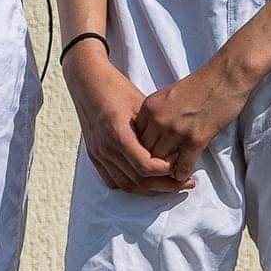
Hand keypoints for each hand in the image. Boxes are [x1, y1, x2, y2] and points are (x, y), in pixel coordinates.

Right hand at [64, 45, 194, 194]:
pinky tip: (146, 182)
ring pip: (126, 185)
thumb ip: (154, 130)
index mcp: (118, 134)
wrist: (87, 81)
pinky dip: (131, 185)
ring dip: (149, 190)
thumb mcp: (141, 105)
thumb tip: (177, 149)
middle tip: (183, 183)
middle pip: (138, 181)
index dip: (166, 170)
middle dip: (164, 186)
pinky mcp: (94, 156)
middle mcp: (106, 148)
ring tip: (168, 185)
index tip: (179, 164)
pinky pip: (113, 181)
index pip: (146, 167)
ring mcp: (98, 154)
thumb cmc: (116, 88)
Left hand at [131, 56, 250, 182]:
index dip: (142, 149)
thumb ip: (157, 113)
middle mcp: (158, 120)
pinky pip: (182, 166)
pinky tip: (184, 174)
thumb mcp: (168, 95)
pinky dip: (182, 174)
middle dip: (152, 162)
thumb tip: (152, 133)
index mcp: (150, 107)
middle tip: (158, 171)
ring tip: (170, 175)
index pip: (136, 137)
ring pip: (161, 162)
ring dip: (166, 171)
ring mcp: (176, 131)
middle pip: (146, 152)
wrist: (225, 76)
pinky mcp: (195, 140)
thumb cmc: (201, 84)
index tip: (149, 155)